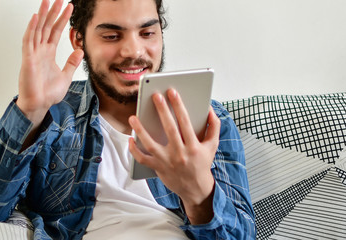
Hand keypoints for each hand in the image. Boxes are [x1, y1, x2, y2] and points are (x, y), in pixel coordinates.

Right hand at [17, 0, 82, 124]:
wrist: (40, 105)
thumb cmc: (48, 93)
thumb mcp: (66, 75)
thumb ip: (72, 63)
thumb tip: (79, 51)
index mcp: (48, 54)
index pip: (56, 32)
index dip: (62, 20)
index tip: (69, 8)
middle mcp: (40, 51)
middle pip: (47, 27)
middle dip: (53, 12)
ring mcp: (33, 53)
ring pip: (37, 29)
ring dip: (43, 15)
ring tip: (47, 1)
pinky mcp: (28, 59)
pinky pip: (29, 40)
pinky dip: (32, 28)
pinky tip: (36, 17)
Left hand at [128, 89, 220, 223]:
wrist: (195, 188)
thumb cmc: (202, 163)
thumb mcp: (212, 145)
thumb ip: (214, 126)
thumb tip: (209, 109)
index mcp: (193, 146)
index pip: (185, 122)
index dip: (178, 106)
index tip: (172, 92)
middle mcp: (180, 154)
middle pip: (169, 129)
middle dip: (162, 111)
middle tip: (155, 95)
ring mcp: (167, 162)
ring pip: (151, 144)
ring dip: (141, 130)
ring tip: (133, 117)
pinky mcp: (157, 168)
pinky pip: (142, 159)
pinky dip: (135, 150)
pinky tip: (131, 138)